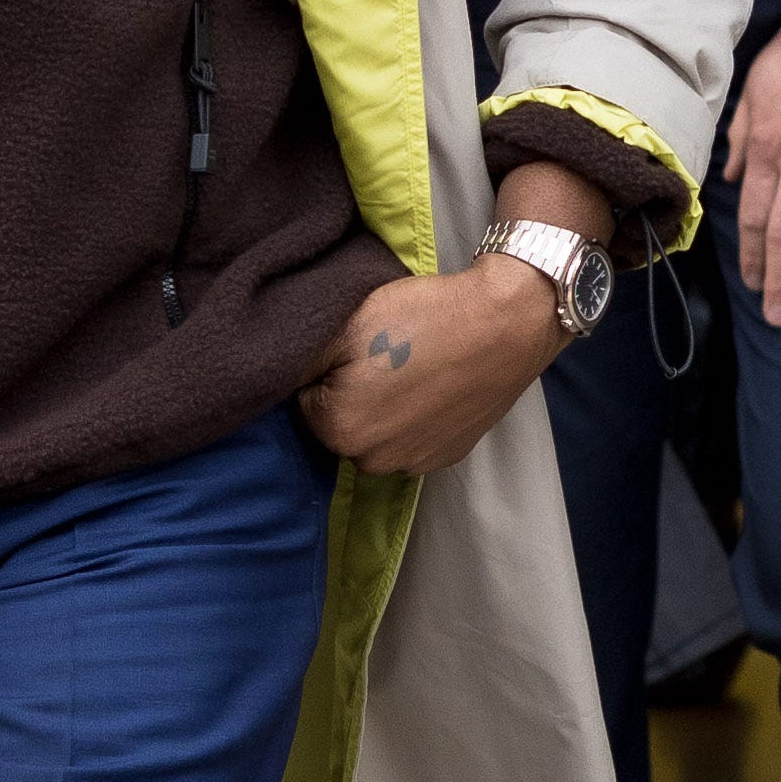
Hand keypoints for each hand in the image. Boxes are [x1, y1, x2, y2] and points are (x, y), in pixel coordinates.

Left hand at [299, 167, 605, 476]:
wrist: (505, 323)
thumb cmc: (423, 317)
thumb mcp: (345, 323)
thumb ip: (300, 357)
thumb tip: (275, 376)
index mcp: (339, 430)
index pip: (305, 400)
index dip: (327, 368)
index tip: (358, 346)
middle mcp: (373, 461)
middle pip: (339, 423)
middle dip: (351, 392)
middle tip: (385, 353)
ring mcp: (414, 464)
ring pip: (375, 433)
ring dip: (383, 408)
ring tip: (412, 367)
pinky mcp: (447, 457)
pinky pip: (411, 440)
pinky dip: (414, 418)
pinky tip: (433, 385)